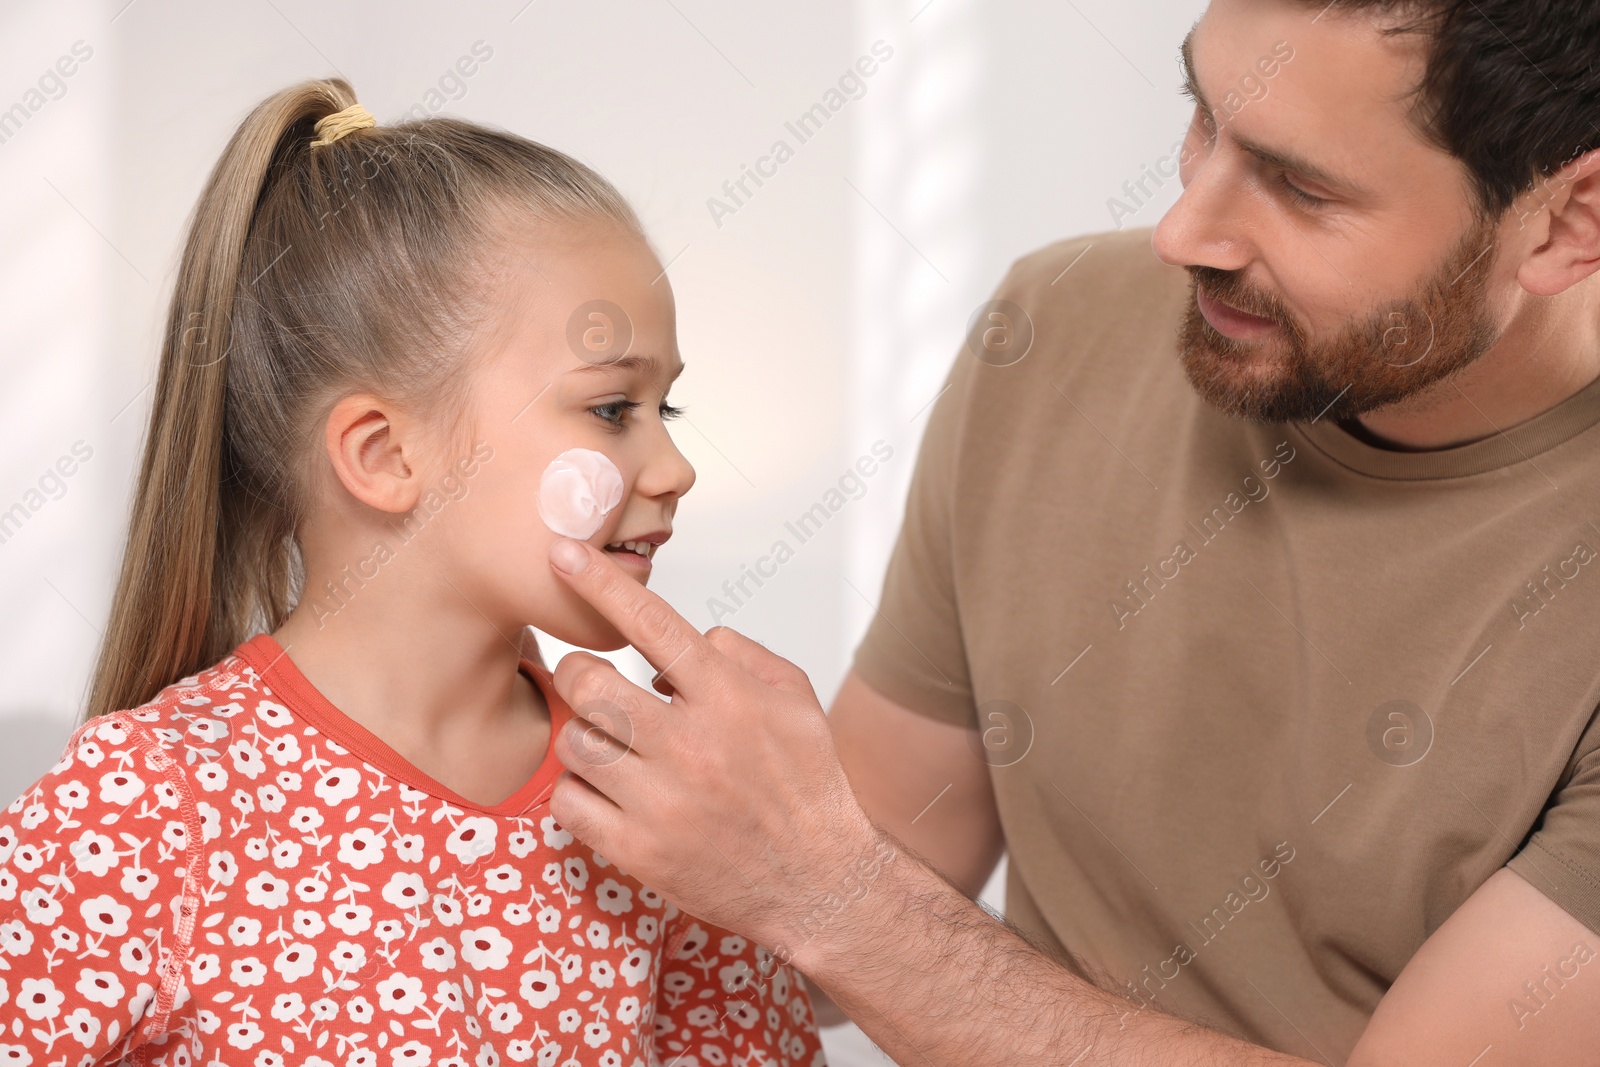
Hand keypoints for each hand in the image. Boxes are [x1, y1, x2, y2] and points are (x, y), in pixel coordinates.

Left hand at [543, 537, 886, 958]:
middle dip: (577, 672)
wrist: (820, 883)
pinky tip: (606, 789)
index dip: (600, 582)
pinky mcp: (638, 851)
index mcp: (729, 698)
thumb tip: (680, 643)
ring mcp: (661, 802)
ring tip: (612, 743)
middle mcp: (691, 745)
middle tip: (591, 682)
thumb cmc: (808, 786)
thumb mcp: (796, 699)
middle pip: (588, 683)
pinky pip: (568, 802)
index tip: (561, 552)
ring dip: (583, 735)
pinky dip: (578, 790)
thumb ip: (740, 652)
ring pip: (574, 742)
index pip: (651, 624)